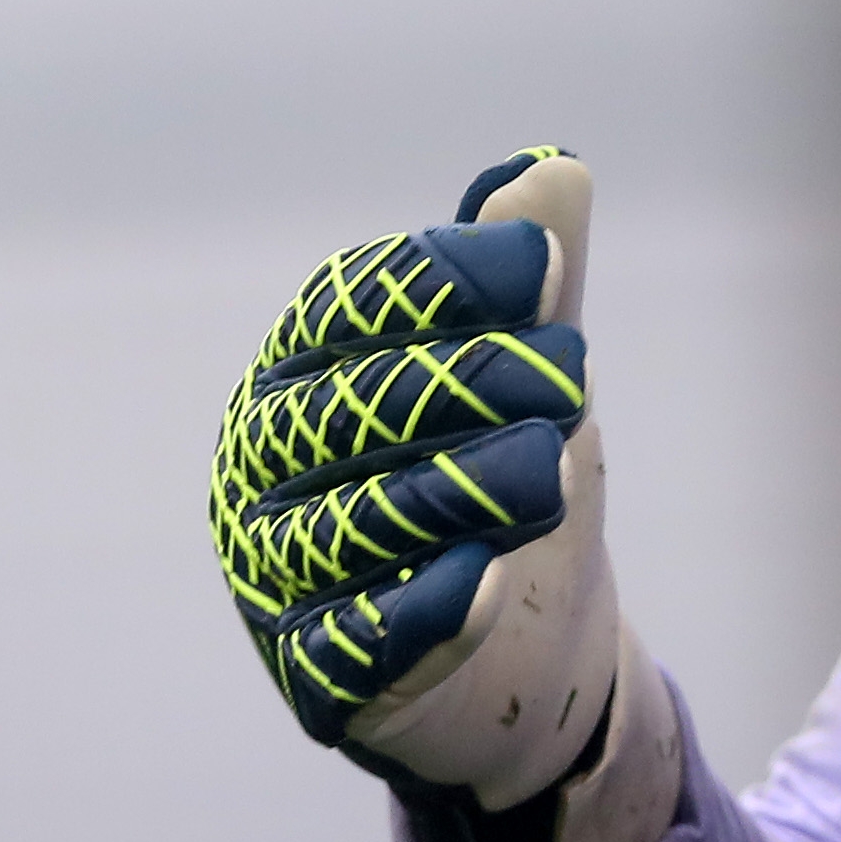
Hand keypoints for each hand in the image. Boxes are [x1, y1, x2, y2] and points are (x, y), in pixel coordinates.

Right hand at [210, 148, 680, 841]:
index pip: (351, 307)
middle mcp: (267, 464)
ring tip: (552, 469)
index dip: (444, 280)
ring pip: (353, 523)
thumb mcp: (531, 378)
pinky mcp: (316, 673)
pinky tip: (486, 579)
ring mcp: (278, 571)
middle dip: (469, 384)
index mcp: (302, 371)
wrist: (536, 655)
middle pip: (353, 410)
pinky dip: (421, 611)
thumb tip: (555, 168)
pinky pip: (355, 642)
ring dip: (457, 490)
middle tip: (573, 375)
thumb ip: (533, 284)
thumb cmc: (508, 483)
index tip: (543, 269)